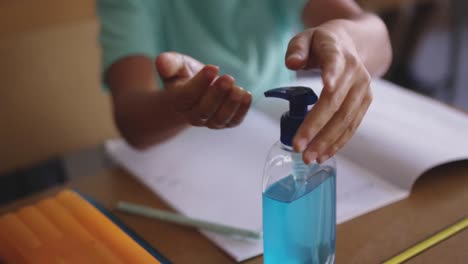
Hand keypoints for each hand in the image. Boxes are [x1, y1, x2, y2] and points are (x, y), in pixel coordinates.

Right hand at [156, 52, 251, 128]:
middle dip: (216, 94)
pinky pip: (233, 121)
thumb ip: (170, 63)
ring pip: (219, 118)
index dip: (199, 83)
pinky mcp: (225, 122)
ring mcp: (210, 121)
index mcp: (177, 101)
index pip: (186, 96)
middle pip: (203, 110)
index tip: (212, 67)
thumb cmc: (185, 75)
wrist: (196, 90)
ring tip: (239, 90)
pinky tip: (247, 96)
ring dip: (231, 105)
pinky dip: (241, 111)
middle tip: (228, 78)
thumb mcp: (177, 65)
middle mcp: (192, 115)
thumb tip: (161, 60)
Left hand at [285, 20, 372, 163]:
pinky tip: (323, 155)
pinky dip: (337, 142)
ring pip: (345, 119)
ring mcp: (363, 89)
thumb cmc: (321, 44)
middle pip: (336, 102)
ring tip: (309, 157)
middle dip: (316, 126)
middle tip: (298, 146)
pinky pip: (351, 126)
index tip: (326, 86)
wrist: (350, 44)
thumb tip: (292, 63)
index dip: (331, 73)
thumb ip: (296, 49)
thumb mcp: (305, 38)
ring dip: (327, 141)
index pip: (335, 62)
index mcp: (338, 52)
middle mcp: (355, 72)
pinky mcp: (364, 103)